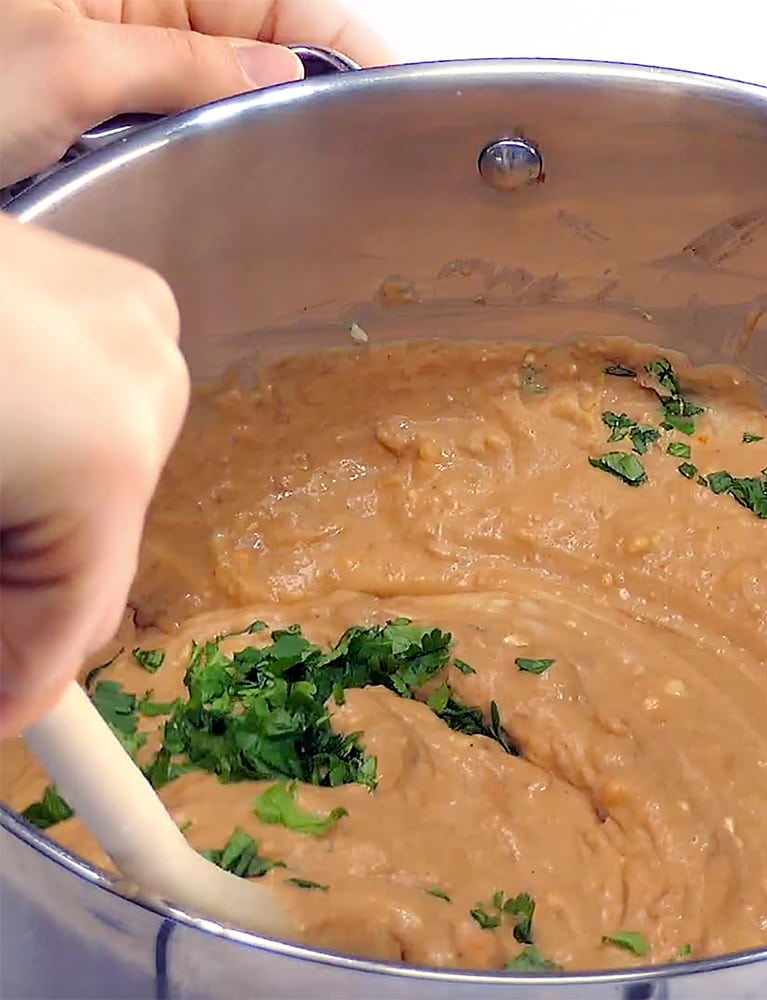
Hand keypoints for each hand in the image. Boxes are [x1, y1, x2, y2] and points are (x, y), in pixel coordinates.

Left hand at [0, 1, 392, 185]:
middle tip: (358, 158)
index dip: (346, 41)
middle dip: (313, 92)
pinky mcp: (115, 109)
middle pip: (269, 43)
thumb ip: (186, 66)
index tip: (396, 91)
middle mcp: (145, 12)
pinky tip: (241, 185)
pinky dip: (220, 154)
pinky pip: (191, 125)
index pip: (284, 1)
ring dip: (265, 130)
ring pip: (235, 91)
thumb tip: (276, 73)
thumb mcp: (69, 63)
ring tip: (307, 178)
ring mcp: (132, 63)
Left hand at [0, 214, 189, 736]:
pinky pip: (104, 403)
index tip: (10, 716)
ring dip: (51, 516)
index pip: (82, 606)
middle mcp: (149, 376)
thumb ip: (9, 613)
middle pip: (99, 541)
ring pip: (108, 472)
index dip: (33, 674)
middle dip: (37, 590)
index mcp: (103, 448)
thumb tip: (16, 697)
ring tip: (9, 506)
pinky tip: (23, 425)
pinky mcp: (117, 291)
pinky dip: (60, 443)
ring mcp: (137, 321)